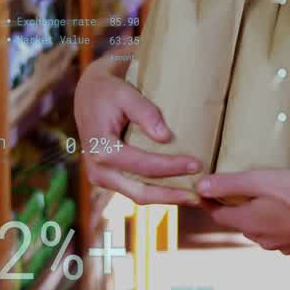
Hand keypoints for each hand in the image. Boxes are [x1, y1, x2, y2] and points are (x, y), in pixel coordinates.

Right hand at [73, 56, 201, 206]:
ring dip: (167, 198)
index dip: (171, 167)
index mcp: (101, 150)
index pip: (142, 165)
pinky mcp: (109, 179)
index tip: (197, 164)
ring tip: (195, 197)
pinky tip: (179, 190)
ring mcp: (102, 178)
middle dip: (172, 195)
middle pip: (140, 193)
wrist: (88, 94)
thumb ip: (145, 113)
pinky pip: (135, 190)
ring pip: (138, 196)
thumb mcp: (126, 94)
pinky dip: (157, 193)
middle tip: (201, 195)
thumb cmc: (109, 91)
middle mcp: (98, 170)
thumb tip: (165, 137)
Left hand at [195, 169, 289, 253]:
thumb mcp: (261, 181)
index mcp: (246, 222)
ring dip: (258, 212)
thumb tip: (199, 186)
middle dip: (236, 205)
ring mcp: (278, 245)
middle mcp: (258, 238)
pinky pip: (277, 231)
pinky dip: (277, 220)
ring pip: (259, 226)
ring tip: (269, 194)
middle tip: (243, 184)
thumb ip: (229, 185)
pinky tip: (289, 208)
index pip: (217, 213)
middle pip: (238, 220)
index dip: (210, 200)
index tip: (207, 188)